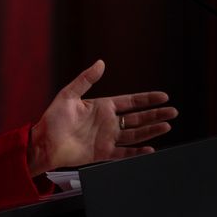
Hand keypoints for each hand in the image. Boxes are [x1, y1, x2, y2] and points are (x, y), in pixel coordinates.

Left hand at [27, 60, 176, 175]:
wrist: (43, 142)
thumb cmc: (53, 119)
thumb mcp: (68, 94)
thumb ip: (86, 79)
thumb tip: (101, 63)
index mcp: (102, 106)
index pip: (130, 101)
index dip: (147, 99)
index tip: (163, 96)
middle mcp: (108, 122)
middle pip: (138, 118)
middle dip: (156, 114)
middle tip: (173, 111)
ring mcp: (107, 138)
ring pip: (135, 134)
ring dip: (151, 130)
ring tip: (167, 126)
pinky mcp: (103, 153)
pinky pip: (124, 153)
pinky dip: (137, 152)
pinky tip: (150, 148)